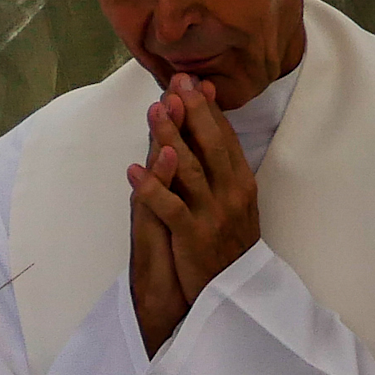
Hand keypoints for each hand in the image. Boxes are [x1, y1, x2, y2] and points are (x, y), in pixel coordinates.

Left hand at [127, 75, 264, 354]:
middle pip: (211, 146)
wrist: (234, 293)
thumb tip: (208, 133)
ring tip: (154, 112)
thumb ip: (221, 169)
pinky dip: (151, 188)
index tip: (192, 82)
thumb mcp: (234, 202)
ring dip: (171, 139)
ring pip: (190, 170)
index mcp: (243, 183)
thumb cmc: (228, 243)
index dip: (207, 109)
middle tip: (175, 83)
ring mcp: (214, 215)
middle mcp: (232, 194)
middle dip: (192, 113)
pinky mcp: (193, 237)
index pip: (225, 138)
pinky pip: (169, 208)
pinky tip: (132, 170)